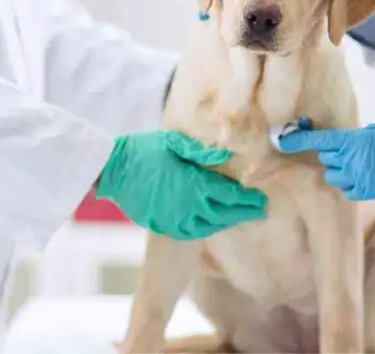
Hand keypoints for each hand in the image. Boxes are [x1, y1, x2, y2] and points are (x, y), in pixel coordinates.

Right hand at [97, 131, 266, 239]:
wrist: (113, 170)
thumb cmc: (144, 151)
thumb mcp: (174, 142)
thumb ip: (201, 152)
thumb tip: (227, 156)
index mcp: (194, 184)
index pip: (229, 196)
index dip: (248, 200)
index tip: (261, 200)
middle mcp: (188, 206)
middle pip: (225, 214)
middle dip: (244, 212)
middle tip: (260, 210)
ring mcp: (175, 220)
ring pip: (210, 225)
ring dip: (227, 220)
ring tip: (240, 215)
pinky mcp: (164, 226)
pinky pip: (193, 232)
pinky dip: (207, 227)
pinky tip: (214, 221)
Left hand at [277, 121, 374, 200]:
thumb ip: (360, 137)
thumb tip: (348, 143)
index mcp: (355, 142)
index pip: (320, 142)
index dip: (297, 140)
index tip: (281, 139)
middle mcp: (353, 162)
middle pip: (326, 159)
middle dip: (331, 153)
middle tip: (347, 148)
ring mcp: (361, 180)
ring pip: (334, 177)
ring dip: (340, 170)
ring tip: (357, 163)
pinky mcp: (371, 193)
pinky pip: (348, 190)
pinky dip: (350, 184)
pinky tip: (363, 176)